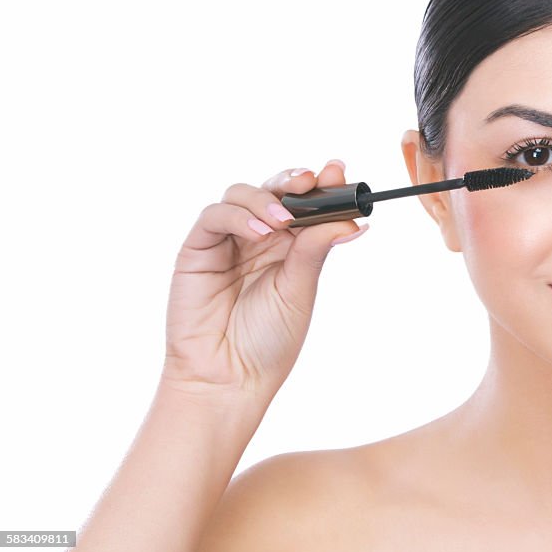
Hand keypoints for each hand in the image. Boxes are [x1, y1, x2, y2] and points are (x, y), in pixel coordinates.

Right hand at [162, 160, 368, 401]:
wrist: (228, 379)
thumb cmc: (268, 342)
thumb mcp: (299, 290)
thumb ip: (315, 250)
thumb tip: (353, 220)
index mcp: (289, 246)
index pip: (304, 203)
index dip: (321, 184)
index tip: (339, 172)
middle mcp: (259, 238)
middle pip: (272, 189)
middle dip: (293, 180)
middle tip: (311, 180)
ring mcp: (227, 242)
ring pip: (241, 194)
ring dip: (265, 198)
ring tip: (283, 220)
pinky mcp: (198, 250)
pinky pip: (214, 216)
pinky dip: (238, 216)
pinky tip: (260, 232)